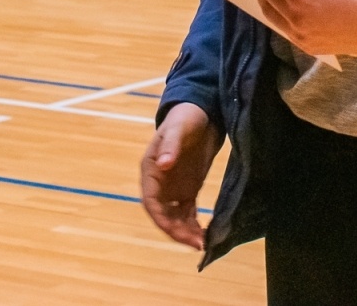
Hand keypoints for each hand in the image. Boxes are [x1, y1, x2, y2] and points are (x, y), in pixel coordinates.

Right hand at [141, 102, 218, 249]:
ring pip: (176, 218)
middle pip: (164, 215)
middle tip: (196, 243)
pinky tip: (206, 235)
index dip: (160, 218)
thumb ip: (171, 145)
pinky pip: (188, 213)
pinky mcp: (188, 190)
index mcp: (151, 170)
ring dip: (186, 232)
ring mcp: (173, 188)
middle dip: (177, 231)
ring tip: (203, 244)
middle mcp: (159, 184)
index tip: (174, 231)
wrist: (202, 113)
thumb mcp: (179, 128)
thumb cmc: (186, 117)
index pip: (150, 201)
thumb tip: (164, 164)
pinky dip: (195, 225)